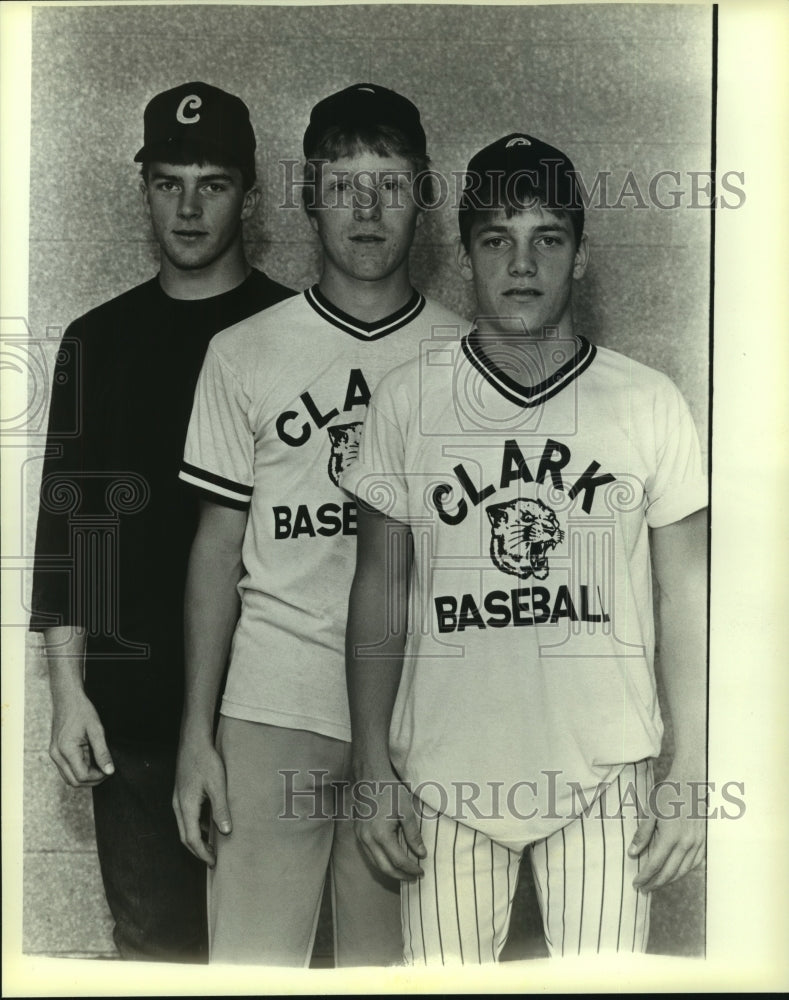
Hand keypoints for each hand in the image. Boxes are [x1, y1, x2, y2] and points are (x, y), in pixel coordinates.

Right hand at [49, 694, 114, 786]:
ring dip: (85, 777)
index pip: (82, 775)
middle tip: (107, 771)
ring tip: (100, 767)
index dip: (98, 776)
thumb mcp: (96, 730)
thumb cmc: (82, 711)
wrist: (67, 698)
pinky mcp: (56, 752)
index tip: (110, 770)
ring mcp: (54, 754)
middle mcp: (56, 755)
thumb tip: (110, 770)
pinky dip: (79, 770)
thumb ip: (103, 752)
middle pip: (74, 781)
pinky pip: (67, 769)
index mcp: (66, 750)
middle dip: (92, 780)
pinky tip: (91, 762)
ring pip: (69, 778)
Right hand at [173, 737, 231, 866]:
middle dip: (198, 850)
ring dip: (197, 838)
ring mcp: (178, 799)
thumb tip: (226, 832)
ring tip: (213, 845)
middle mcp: (178, 805)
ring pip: (185, 826)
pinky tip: (210, 824)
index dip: (203, 853)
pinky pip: (187, 816)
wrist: (193, 741)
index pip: (191, 839)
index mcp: (186, 806)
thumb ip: (220, 809)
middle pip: (185, 836)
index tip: (214, 862)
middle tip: (213, 859)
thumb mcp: (217, 785)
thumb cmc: (205, 760)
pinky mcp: (182, 793)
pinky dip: (197, 825)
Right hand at [352, 767, 426, 881]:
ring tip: (405, 873)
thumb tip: (422, 854)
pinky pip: (369, 855)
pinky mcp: (358, 834)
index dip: (411, 869)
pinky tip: (391, 861)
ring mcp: (361, 837)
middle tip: (414, 878)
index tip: (422, 871)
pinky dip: (381, 862)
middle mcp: (368, 840)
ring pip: (375, 863)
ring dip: (390, 871)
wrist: (371, 778)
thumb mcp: (406, 811)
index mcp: (381, 835)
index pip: (398, 860)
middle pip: (385, 867)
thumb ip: (413, 835)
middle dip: (401, 876)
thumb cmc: (390, 791)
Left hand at [629, 776, 706, 892]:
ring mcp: (697, 843)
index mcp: (670, 836)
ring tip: (656, 884)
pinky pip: (695, 863)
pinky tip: (675, 874)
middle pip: (669, 872)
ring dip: (669, 881)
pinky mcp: (703, 841)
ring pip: (683, 871)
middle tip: (643, 889)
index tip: (635, 883)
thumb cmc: (667, 794)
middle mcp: (686, 844)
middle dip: (655, 883)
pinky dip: (684, 872)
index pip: (655, 865)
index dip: (644, 876)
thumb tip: (632, 854)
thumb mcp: (650, 811)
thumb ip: (642, 834)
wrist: (690, 782)